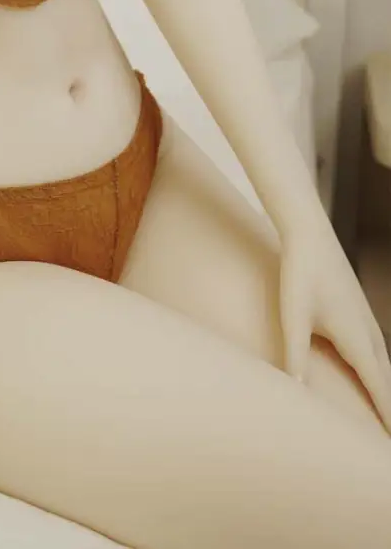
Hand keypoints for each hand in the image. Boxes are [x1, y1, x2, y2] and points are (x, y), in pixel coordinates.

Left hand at [277, 200, 390, 430]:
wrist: (307, 232)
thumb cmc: (300, 274)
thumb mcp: (293, 317)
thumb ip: (293, 356)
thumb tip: (294, 393)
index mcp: (358, 340)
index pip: (380, 390)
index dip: (389, 418)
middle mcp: (368, 333)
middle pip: (386, 382)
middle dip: (390, 410)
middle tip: (388, 441)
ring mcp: (366, 319)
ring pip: (383, 365)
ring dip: (386, 390)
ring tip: (386, 415)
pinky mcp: (357, 309)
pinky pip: (376, 350)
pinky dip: (380, 370)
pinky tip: (372, 372)